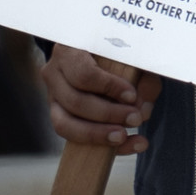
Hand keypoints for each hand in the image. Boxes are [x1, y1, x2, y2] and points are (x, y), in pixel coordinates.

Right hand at [41, 45, 159, 152]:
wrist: (100, 57)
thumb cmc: (117, 54)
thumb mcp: (134, 58)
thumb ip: (143, 80)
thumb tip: (142, 110)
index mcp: (68, 50)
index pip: (83, 74)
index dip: (108, 88)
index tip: (131, 96)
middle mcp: (53, 73)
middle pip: (74, 101)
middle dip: (108, 114)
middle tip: (135, 118)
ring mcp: (52, 97)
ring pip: (65, 125)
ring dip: (98, 134)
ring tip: (124, 136)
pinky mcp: (59, 116)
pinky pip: (73, 138)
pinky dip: (103, 144)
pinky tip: (129, 144)